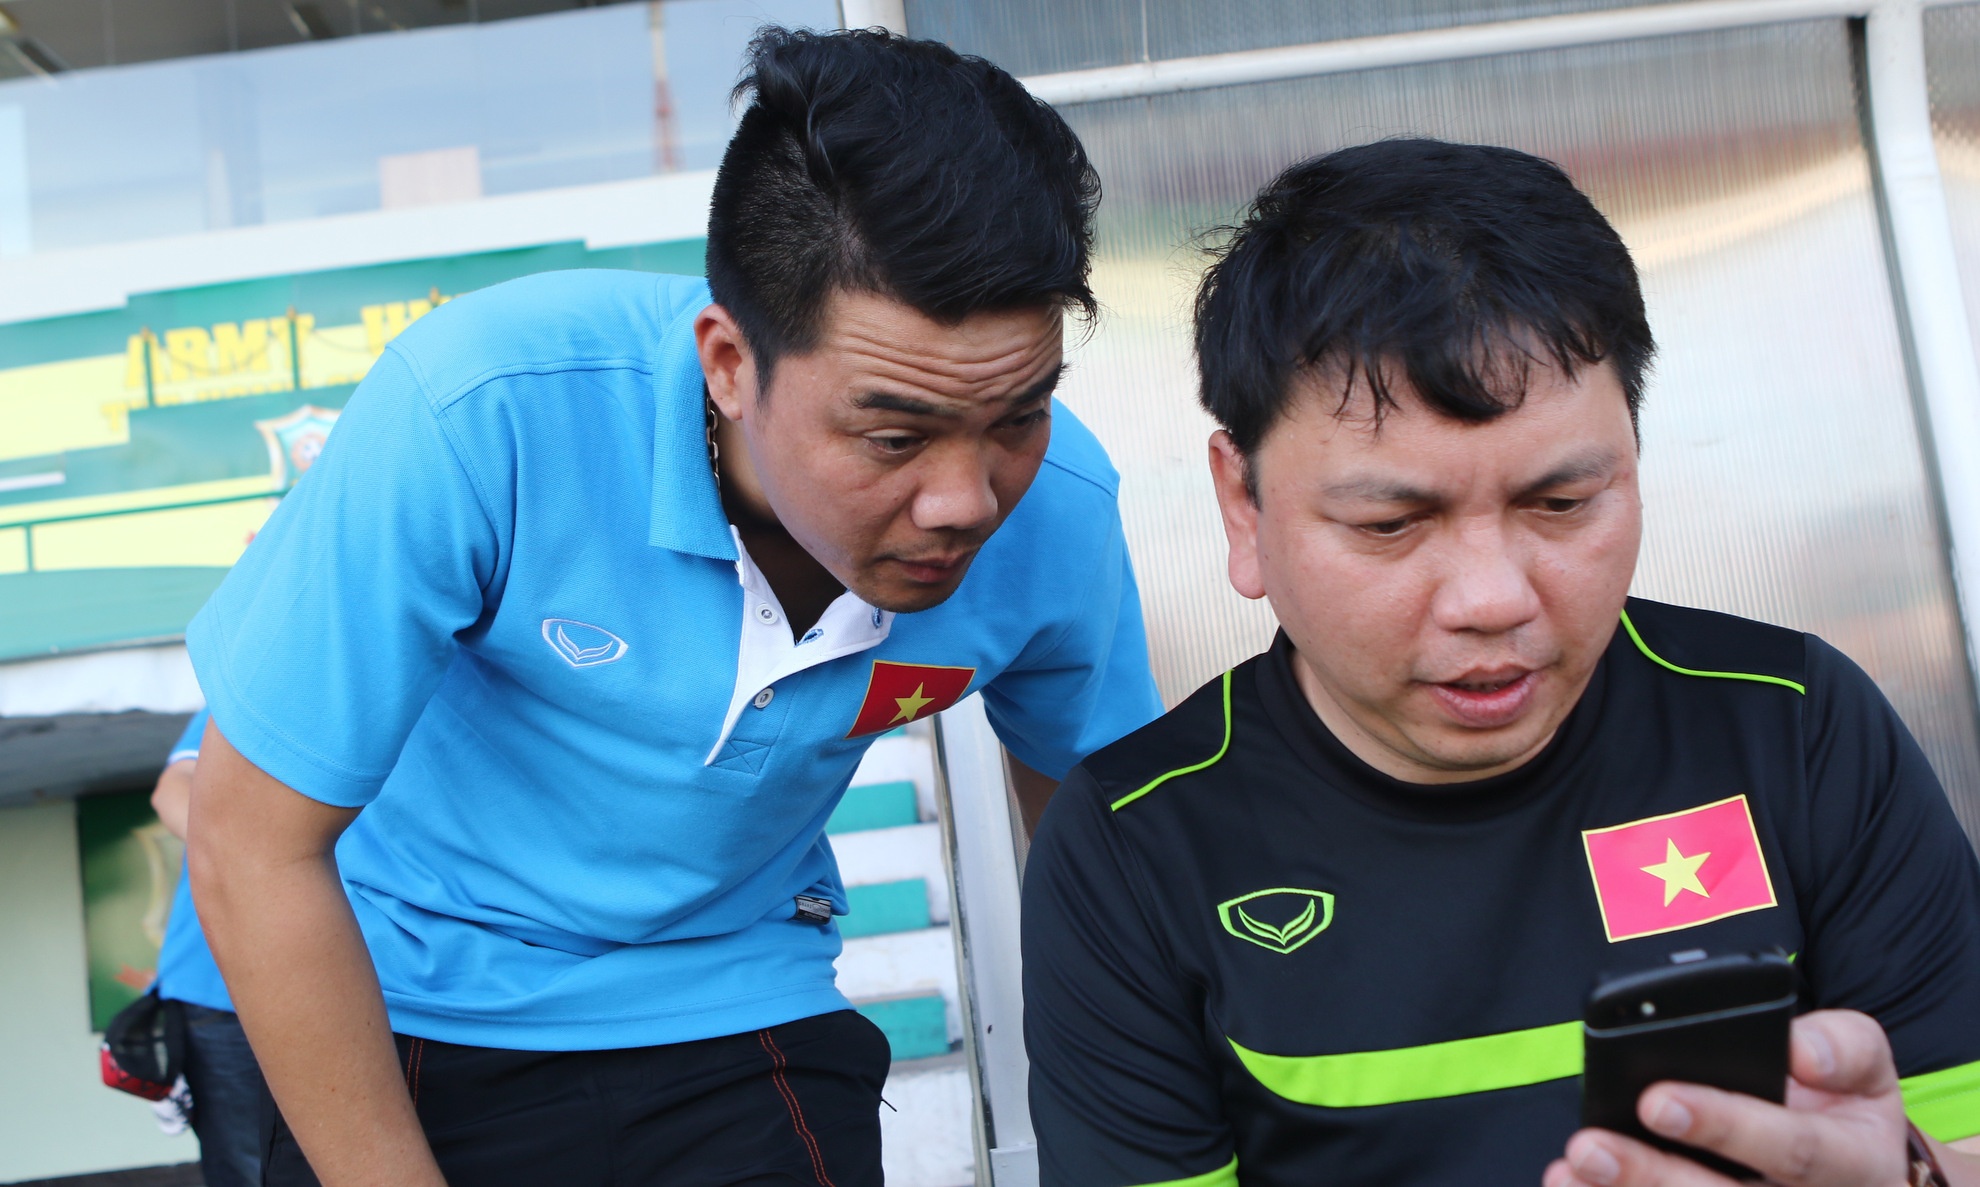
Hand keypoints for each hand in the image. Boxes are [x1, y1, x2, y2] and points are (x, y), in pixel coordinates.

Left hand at [1542, 1010, 1909, 1186]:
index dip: (1724, 1125)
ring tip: (1573, 1168)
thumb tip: (1799, 1052)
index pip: (1790, 1148)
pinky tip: (1573, 1186)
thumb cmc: (1845, 1104)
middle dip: (1652, 1173)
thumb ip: (1842, 1047)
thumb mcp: (1867, 1066)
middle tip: (1590, 1146)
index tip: (1656, 1100)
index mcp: (1850, 1160)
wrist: (1857, 1168)